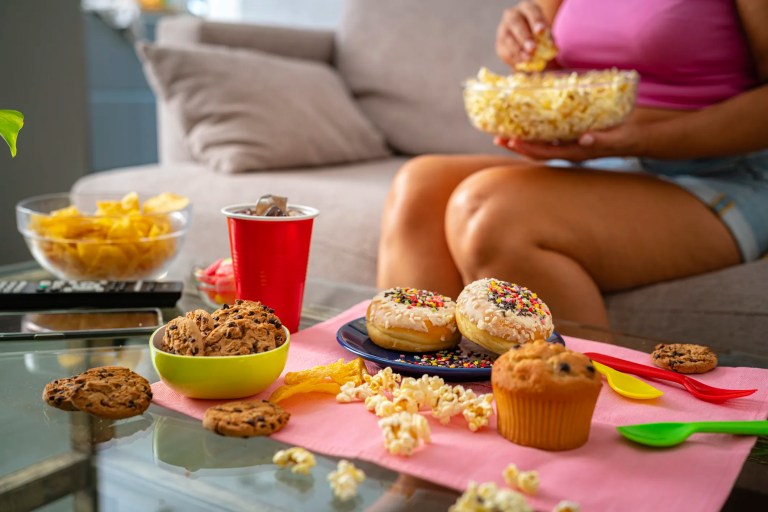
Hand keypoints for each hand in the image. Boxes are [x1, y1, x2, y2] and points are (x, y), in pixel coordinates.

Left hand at [494, 122, 647, 161]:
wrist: (640, 135)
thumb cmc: (630, 138)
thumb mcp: (618, 138)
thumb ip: (602, 139)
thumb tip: (584, 139)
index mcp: (576, 153)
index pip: (546, 153)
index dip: (527, 148)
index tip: (510, 141)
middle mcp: (569, 149)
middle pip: (537, 150)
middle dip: (517, 145)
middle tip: (497, 137)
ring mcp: (571, 142)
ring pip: (541, 142)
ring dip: (523, 137)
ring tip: (505, 131)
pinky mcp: (574, 132)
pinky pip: (551, 132)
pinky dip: (537, 127)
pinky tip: (528, 119)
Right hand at [496, 1, 547, 68]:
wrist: (526, 38)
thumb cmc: (538, 33)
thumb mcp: (545, 32)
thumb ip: (548, 39)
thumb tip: (552, 49)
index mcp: (527, 8)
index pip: (530, 11)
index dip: (536, 20)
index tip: (541, 31)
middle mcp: (512, 16)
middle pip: (515, 23)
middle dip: (524, 37)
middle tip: (532, 48)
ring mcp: (503, 29)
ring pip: (508, 39)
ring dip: (518, 50)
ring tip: (528, 59)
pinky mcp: (499, 44)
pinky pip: (503, 51)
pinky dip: (512, 59)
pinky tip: (521, 64)